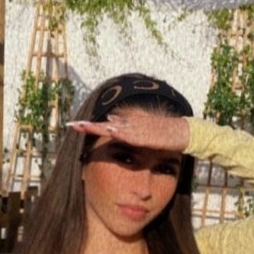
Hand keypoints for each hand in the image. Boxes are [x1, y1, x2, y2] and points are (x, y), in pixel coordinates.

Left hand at [69, 110, 189, 151]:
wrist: (182, 131)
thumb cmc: (162, 132)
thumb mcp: (141, 126)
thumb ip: (125, 123)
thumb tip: (110, 119)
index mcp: (127, 125)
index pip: (104, 125)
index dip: (89, 126)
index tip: (73, 125)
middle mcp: (129, 124)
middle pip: (104, 125)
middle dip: (88, 126)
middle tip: (71, 124)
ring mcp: (137, 129)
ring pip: (114, 128)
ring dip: (99, 128)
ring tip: (83, 126)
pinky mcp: (146, 135)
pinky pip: (131, 135)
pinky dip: (120, 132)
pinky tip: (111, 130)